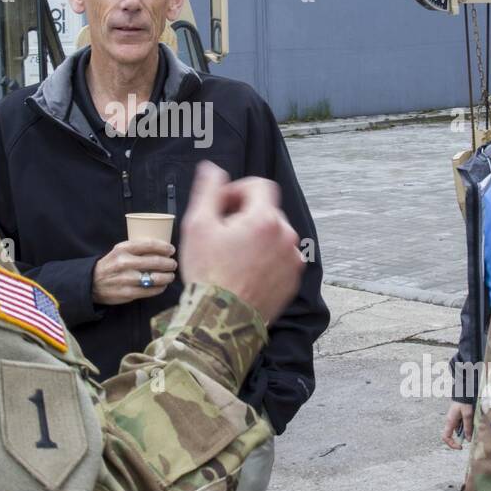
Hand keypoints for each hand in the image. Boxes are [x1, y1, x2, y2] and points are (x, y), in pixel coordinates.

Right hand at [92, 239, 177, 304]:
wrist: (93, 282)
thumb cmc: (112, 264)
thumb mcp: (120, 250)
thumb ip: (137, 248)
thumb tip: (162, 248)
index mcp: (123, 249)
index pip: (150, 244)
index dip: (164, 247)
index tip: (171, 250)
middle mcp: (125, 263)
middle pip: (156, 261)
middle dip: (169, 263)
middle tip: (173, 264)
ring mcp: (126, 279)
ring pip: (155, 278)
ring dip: (167, 277)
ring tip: (171, 275)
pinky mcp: (128, 293)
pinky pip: (151, 291)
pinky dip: (160, 288)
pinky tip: (163, 285)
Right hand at [179, 162, 302, 324]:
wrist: (220, 321)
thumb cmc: (207, 274)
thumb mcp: (198, 225)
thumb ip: (208, 190)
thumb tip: (212, 169)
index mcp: (266, 219)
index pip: (260, 186)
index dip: (238, 190)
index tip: (223, 205)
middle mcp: (286, 236)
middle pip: (267, 211)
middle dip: (245, 215)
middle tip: (222, 232)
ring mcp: (292, 260)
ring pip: (274, 235)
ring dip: (256, 237)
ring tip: (232, 255)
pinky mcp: (292, 281)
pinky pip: (280, 258)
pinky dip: (265, 258)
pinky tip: (243, 270)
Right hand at [441, 402, 473, 449]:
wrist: (463, 393)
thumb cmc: (464, 403)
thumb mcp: (468, 415)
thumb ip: (468, 427)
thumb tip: (468, 439)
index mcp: (450, 422)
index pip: (445, 437)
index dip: (451, 444)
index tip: (460, 447)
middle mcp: (449, 422)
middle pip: (452, 436)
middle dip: (461, 438)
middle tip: (469, 437)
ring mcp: (453, 421)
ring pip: (458, 431)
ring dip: (465, 432)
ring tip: (472, 426)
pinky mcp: (457, 419)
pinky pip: (461, 427)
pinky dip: (466, 427)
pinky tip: (471, 422)